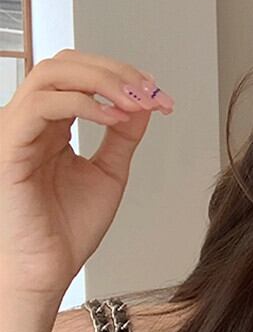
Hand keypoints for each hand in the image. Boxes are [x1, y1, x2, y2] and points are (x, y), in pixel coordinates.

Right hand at [0, 49, 173, 304]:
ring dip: (103, 81)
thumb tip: (144, 102)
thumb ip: (123, 135)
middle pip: (65, 64)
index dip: (122, 76)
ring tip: (137, 102)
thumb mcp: (110, 171)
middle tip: (151, 92)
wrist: (49, 268)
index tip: (158, 94)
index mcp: (52, 126)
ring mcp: (16, 132)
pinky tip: (114, 119)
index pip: (79, 75)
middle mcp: (31, 122)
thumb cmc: (69, 228)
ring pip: (51, 74)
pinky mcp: (9, 148)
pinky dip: (84, 105)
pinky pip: (41, 107)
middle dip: (116, 71)